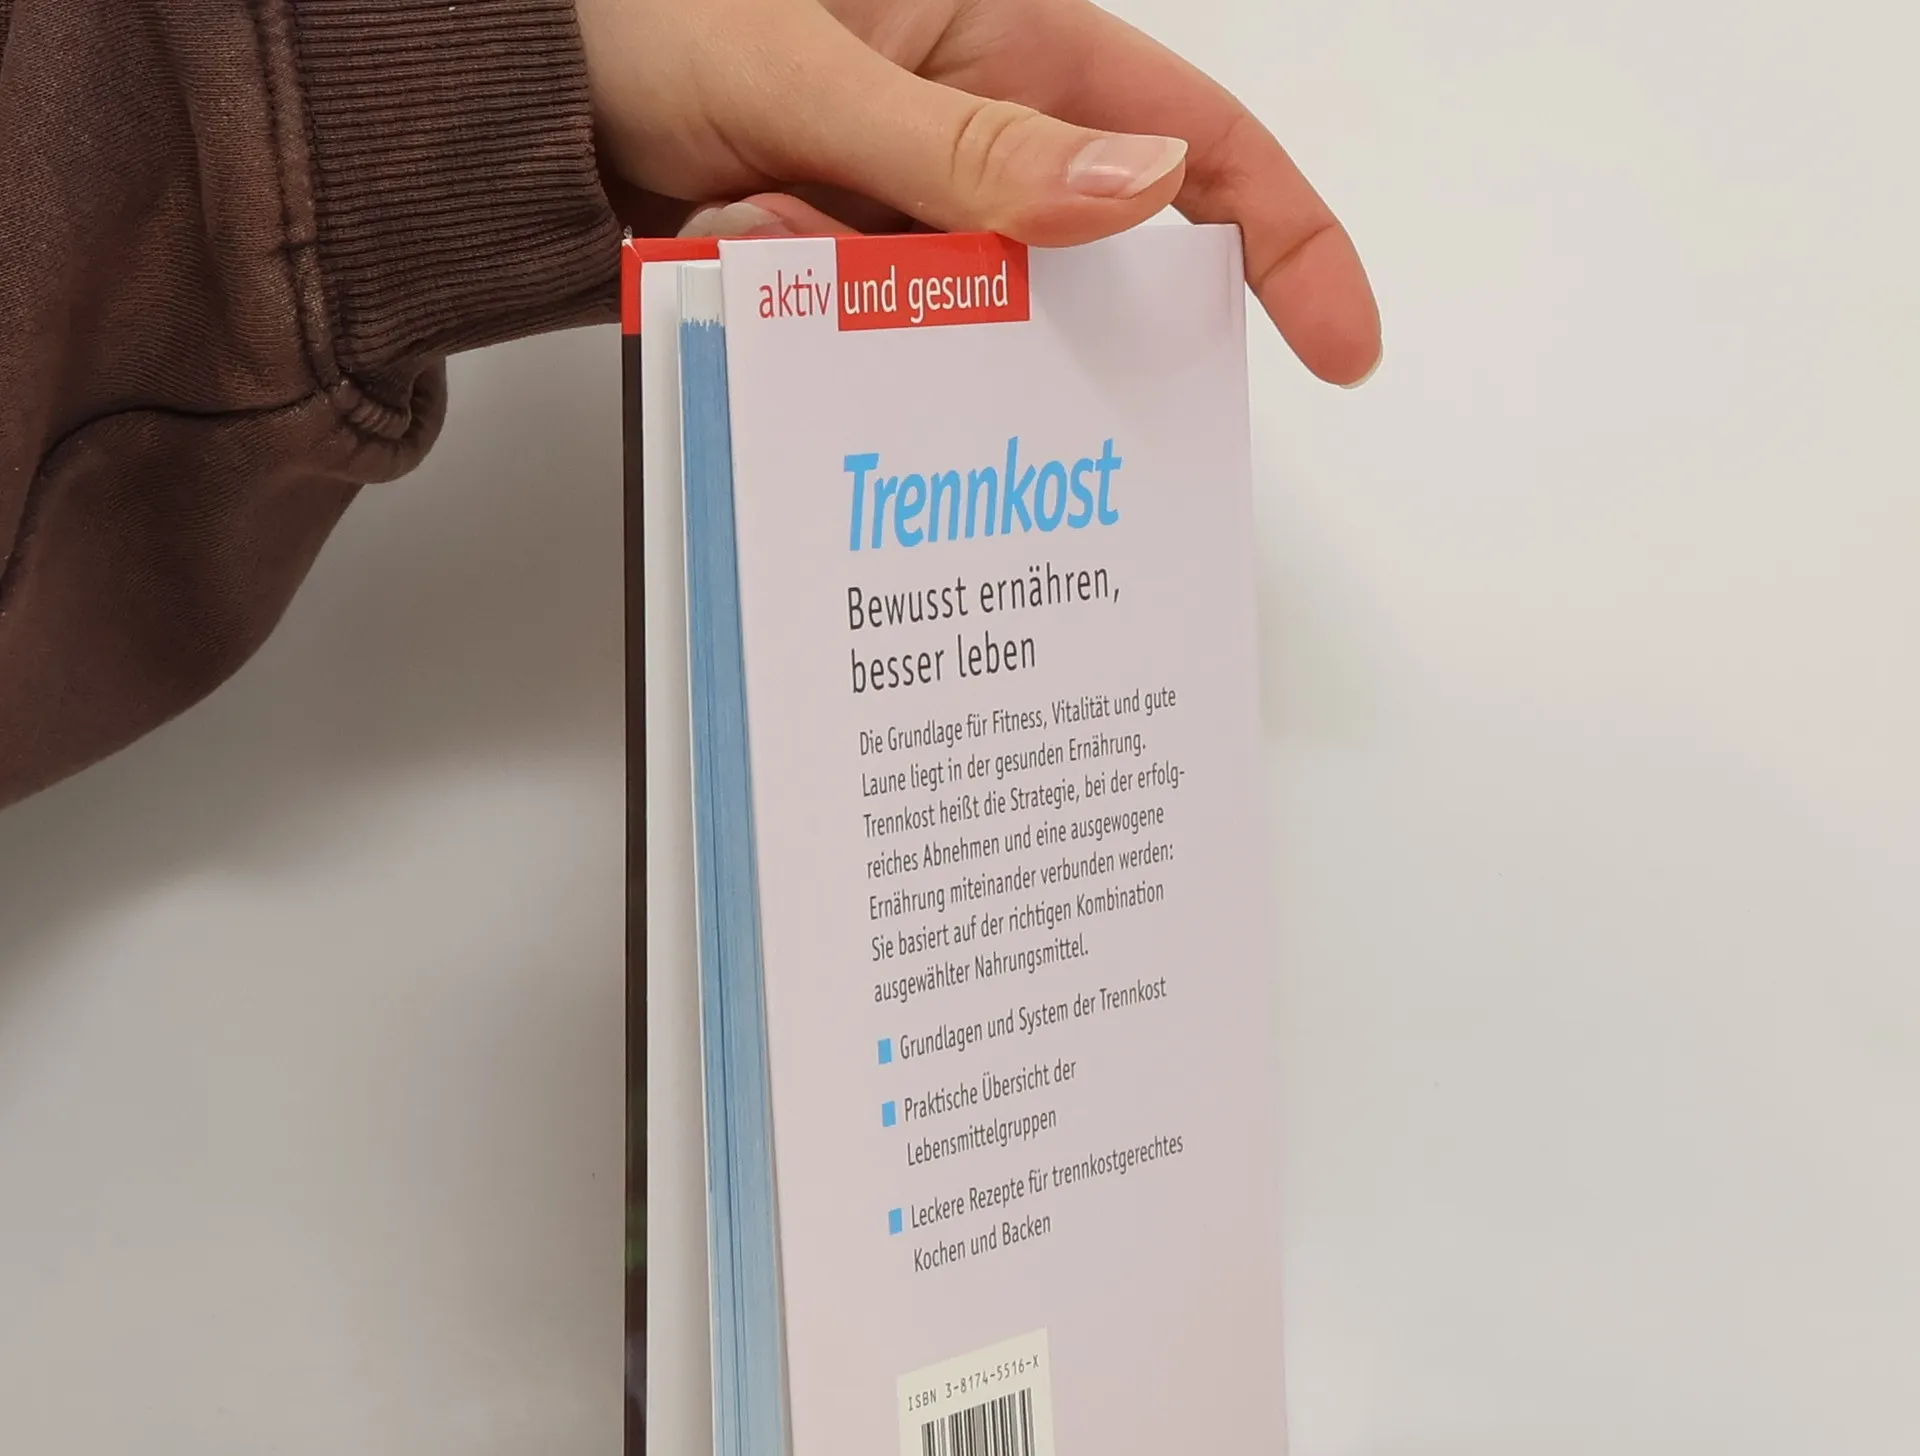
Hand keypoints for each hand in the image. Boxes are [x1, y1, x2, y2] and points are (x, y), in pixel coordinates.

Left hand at [573, 0, 1380, 385]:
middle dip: (1045, 325)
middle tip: (989, 366)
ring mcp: (905, 210)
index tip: (1340, 347)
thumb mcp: (801, 67)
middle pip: (1093, 258)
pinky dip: (816, 329)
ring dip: (885, 322)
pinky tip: (730, 244)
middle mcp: (969, 131)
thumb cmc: (625, 17)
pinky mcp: (843, 268)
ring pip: (970, 321)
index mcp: (1002, 36)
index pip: (1195, 141)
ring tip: (762, 220)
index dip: (1286, 241)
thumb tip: (1141, 194)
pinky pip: (877, 340)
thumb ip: (966, 145)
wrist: (492, 94)